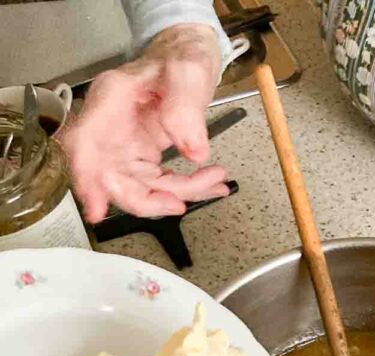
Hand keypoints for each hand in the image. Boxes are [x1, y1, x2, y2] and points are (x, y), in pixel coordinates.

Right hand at [61, 23, 228, 223]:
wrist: (188, 55)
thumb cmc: (180, 55)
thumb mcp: (186, 73)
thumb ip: (185, 109)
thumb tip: (194, 151)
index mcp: (110, 103)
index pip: (86, 147)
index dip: (87, 181)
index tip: (96, 209)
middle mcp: (112, 130)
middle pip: (115, 179)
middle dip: (149, 199)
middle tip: (180, 205)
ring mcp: (127, 147)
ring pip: (144, 188)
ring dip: (182, 193)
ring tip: (216, 182)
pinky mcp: (145, 157)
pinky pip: (162, 183)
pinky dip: (189, 188)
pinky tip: (212, 184)